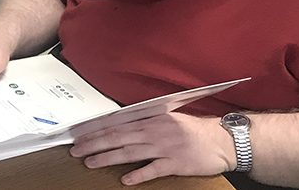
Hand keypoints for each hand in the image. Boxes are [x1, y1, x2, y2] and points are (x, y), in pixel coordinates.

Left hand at [70, 112, 235, 184]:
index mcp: (151, 118)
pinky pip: (153, 169)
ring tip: (90, 162)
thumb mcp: (166, 119)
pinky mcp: (176, 162)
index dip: (96, 129)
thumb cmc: (194, 130)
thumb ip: (144, 122)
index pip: (116, 123)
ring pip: (130, 152)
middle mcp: (155, 131)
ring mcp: (165, 147)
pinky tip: (125, 180)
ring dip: (107, 157)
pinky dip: (138, 174)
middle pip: (118, 137)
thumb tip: (117, 126)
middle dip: (94, 143)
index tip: (79, 134)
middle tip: (76, 150)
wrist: (222, 140)